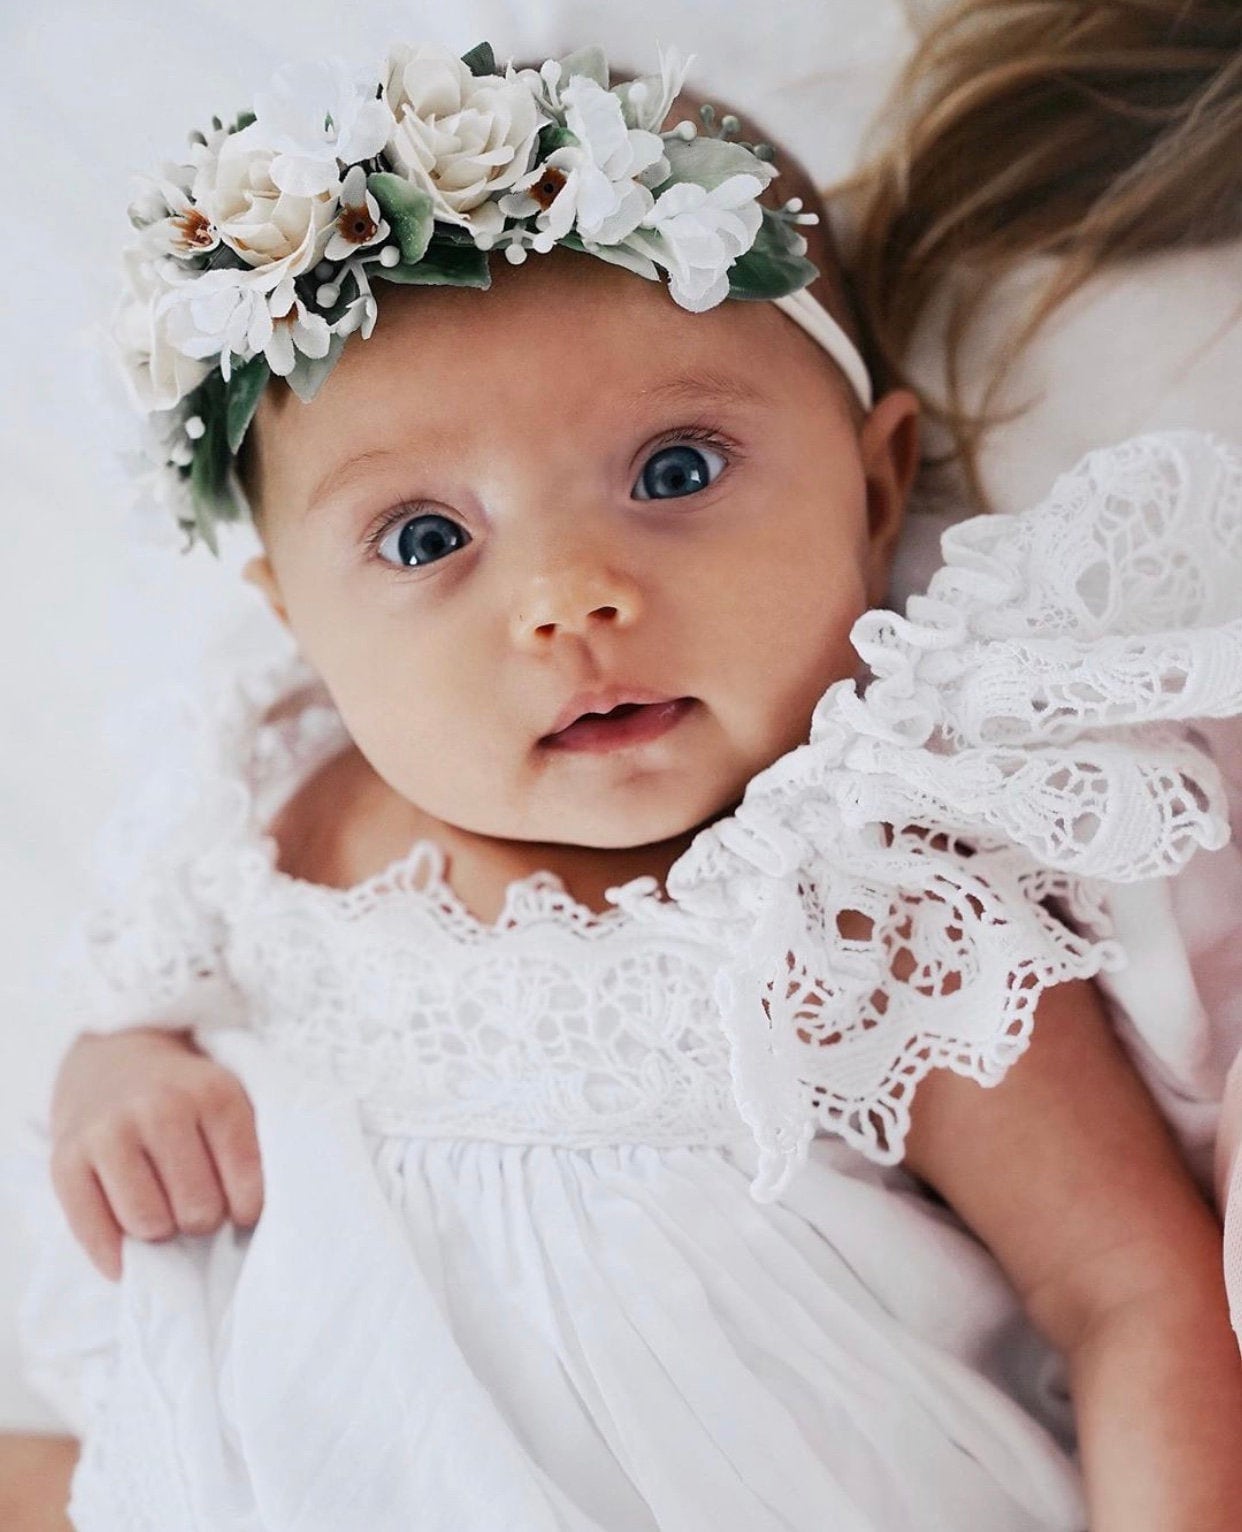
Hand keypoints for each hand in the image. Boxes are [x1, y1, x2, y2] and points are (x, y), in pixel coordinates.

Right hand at [48, 1026, 263, 1281]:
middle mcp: (159, 1109)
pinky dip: (116, 1255)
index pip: (246, 1184)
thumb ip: (248, 1153)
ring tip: (165, 1210)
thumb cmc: (184, 1096)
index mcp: (212, 1094)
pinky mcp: (65, 1160)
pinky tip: (129, 1252)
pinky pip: (94, 1233)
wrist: (113, 1059)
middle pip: (197, 1210)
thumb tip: (247, 1227)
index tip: (239, 1208)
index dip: (246, 1210)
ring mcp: (108, 1133)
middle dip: (202, 1220)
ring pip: (148, 1225)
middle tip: (197, 1205)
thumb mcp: (228, 1102)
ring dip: (161, 1232)